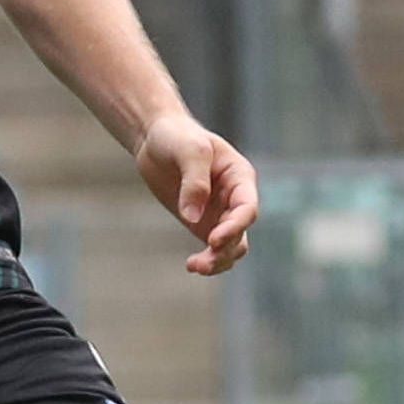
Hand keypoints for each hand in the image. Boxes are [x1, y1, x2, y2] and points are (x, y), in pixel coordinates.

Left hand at [135, 113, 258, 276]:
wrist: (156, 139)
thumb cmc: (177, 137)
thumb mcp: (189, 150)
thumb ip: (194, 181)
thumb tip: (192, 217)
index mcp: (239, 177)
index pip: (247, 208)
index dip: (234, 227)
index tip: (212, 240)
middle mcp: (235, 198)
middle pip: (240, 233)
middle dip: (223, 250)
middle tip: (200, 263)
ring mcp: (220, 214)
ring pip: (231, 247)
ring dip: (218, 261)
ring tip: (194, 266)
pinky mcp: (202, 224)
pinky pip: (214, 250)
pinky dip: (207, 260)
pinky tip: (191, 265)